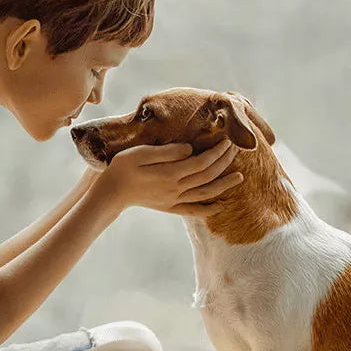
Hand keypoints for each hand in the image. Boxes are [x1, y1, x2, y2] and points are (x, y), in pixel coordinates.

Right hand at [95, 139, 242, 217]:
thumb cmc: (122, 168)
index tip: (227, 140)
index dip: (217, 151)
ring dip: (224, 185)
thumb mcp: (140, 153)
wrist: (110, 193)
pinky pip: (194, 210)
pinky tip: (219, 206)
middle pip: (207, 175)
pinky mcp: (169, 207)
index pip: (202, 162)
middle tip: (236, 150)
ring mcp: (174, 200)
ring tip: (240, 177)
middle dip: (224, 162)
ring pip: (206, 193)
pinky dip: (209, 209)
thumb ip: (166, 152)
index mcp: (170, 173)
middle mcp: (176, 189)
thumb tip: (190, 149)